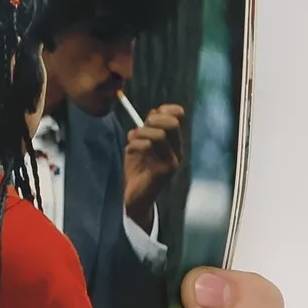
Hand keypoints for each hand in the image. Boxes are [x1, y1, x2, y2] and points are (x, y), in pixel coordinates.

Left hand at [124, 102, 184, 228]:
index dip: (164, 109)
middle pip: (172, 122)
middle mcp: (177, 150)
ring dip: (140, 134)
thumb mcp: (140, 144)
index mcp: (173, 141)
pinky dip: (134, 145)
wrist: (132, 198)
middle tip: (140, 129)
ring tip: (131, 142)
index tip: (149, 115)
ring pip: (159, 134)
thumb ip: (147, 129)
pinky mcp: (164, 170)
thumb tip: (153, 113)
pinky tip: (129, 152)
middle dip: (152, 120)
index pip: (178, 115)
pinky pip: (148, 147)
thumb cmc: (135, 170)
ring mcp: (172, 160)